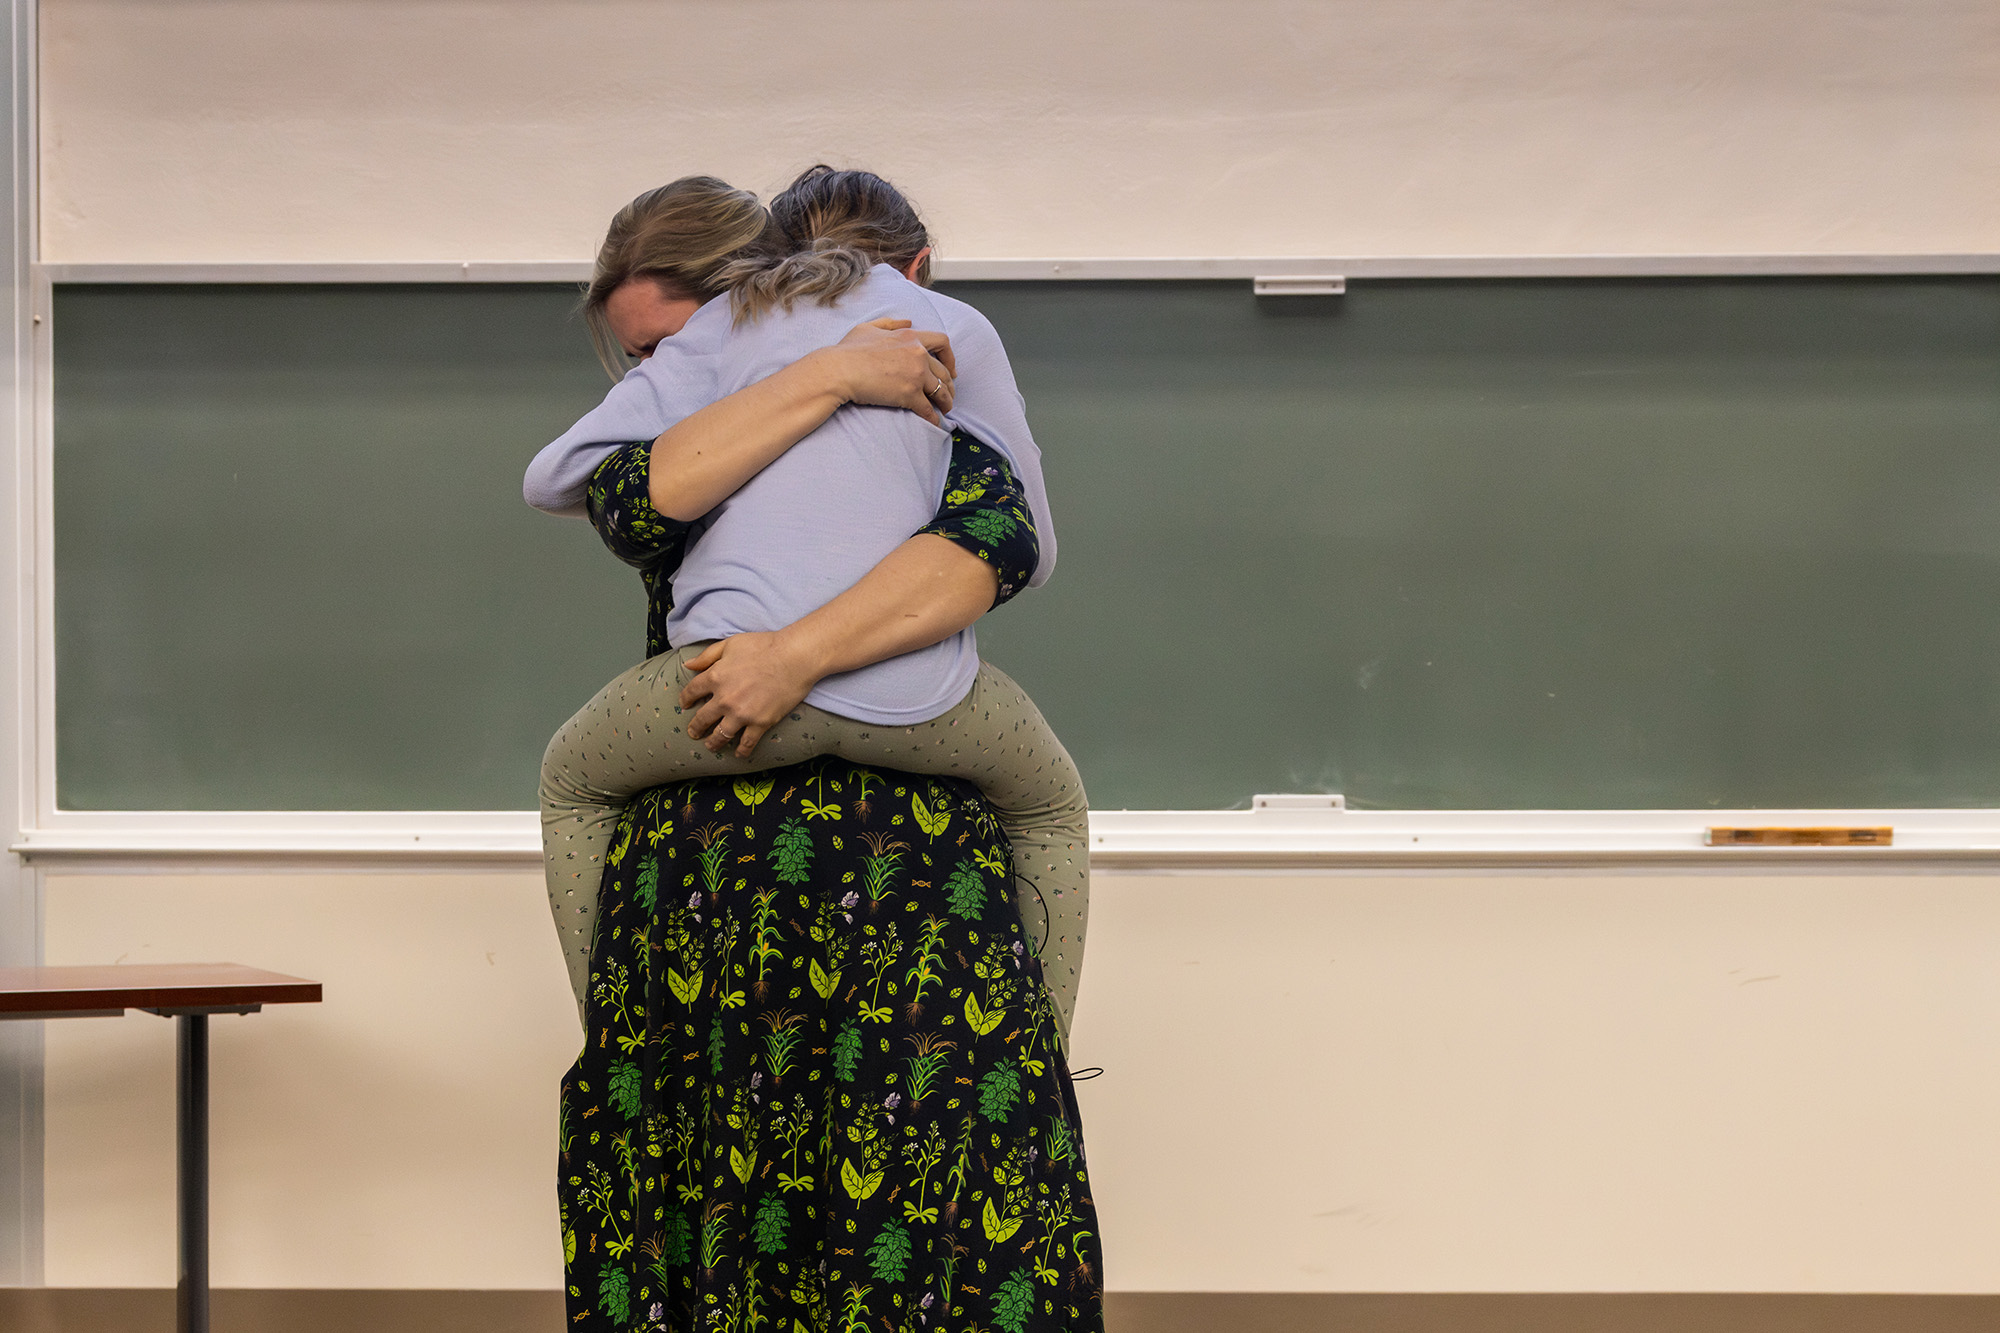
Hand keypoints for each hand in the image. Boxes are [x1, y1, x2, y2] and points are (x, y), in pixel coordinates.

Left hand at [678, 632, 823, 756]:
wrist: (794, 657)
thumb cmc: (764, 646)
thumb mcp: (731, 644)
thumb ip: (707, 655)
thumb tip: (688, 664)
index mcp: (715, 676)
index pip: (691, 692)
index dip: (686, 699)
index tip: (685, 705)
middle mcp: (724, 699)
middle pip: (702, 718)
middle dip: (695, 728)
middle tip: (694, 733)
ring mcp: (742, 714)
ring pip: (720, 735)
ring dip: (713, 743)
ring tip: (711, 745)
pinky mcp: (760, 723)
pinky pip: (747, 743)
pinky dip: (741, 751)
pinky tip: (739, 754)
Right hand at [820, 318, 955, 424]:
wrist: (839, 371)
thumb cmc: (848, 350)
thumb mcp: (868, 328)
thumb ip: (890, 323)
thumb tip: (908, 322)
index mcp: (910, 337)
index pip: (942, 342)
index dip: (950, 357)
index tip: (950, 369)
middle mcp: (918, 354)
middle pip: (944, 372)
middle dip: (949, 385)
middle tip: (948, 394)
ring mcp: (915, 375)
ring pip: (941, 391)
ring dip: (946, 402)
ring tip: (945, 410)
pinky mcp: (909, 395)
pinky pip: (928, 409)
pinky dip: (934, 417)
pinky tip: (934, 422)